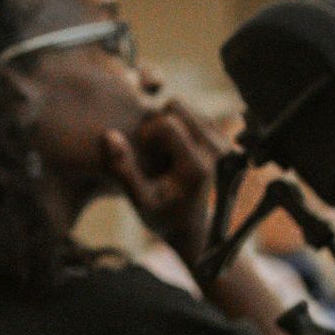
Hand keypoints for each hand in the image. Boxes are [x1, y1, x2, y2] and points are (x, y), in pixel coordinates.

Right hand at [103, 99, 227, 265]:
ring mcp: (225, 143)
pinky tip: (174, 148)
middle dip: (157, 122)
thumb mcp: (139, 200)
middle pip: (177, 106)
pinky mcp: (225, 139)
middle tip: (153, 150)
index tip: (144, 155)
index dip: (148, 134)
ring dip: (169, 122)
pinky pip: (194, 113)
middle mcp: (217, 150)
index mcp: (197, 165)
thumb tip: (109, 135)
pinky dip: (180, 124)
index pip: (167, 123)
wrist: (194, 229)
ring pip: (186, 106)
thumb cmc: (163, 217)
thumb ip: (123, 170)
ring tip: (163, 151)